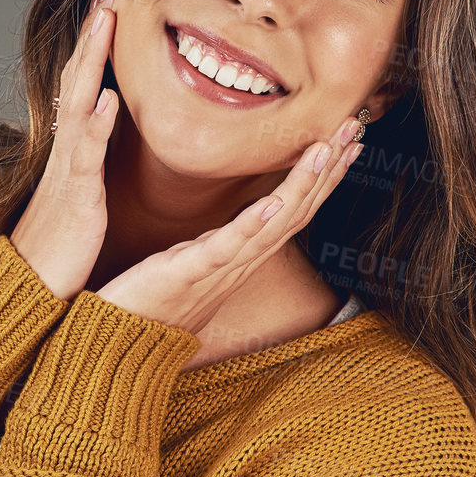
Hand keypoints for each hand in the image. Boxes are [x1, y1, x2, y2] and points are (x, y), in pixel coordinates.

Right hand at [7, 0, 120, 299]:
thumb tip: (108, 111)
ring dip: (92, 59)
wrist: (31, 291)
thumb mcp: (80, 190)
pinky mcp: (75, 197)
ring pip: (79, 102)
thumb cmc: (61, 247)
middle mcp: (66, 149)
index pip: (85, 80)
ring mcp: (68, 170)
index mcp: (73, 147)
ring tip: (107, 18)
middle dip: (95, 30)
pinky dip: (97, 125)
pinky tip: (111, 98)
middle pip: (80, 76)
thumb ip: (91, 150)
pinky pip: (85, 156)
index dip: (98, 39)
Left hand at [94, 123, 363, 337]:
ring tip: (323, 149)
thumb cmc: (151, 305)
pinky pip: (225, 248)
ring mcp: (218, 269)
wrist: (122, 347)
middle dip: (327, 169)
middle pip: (296, 211)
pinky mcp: (188, 274)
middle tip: (353, 128)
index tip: (346, 140)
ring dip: (301, 185)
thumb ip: (219, 245)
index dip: (323, 175)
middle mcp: (239, 262)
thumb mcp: (194, 265)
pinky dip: (252, 225)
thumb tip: (238, 225)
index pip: (293, 209)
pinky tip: (273, 201)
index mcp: (240, 255)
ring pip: (272, 224)